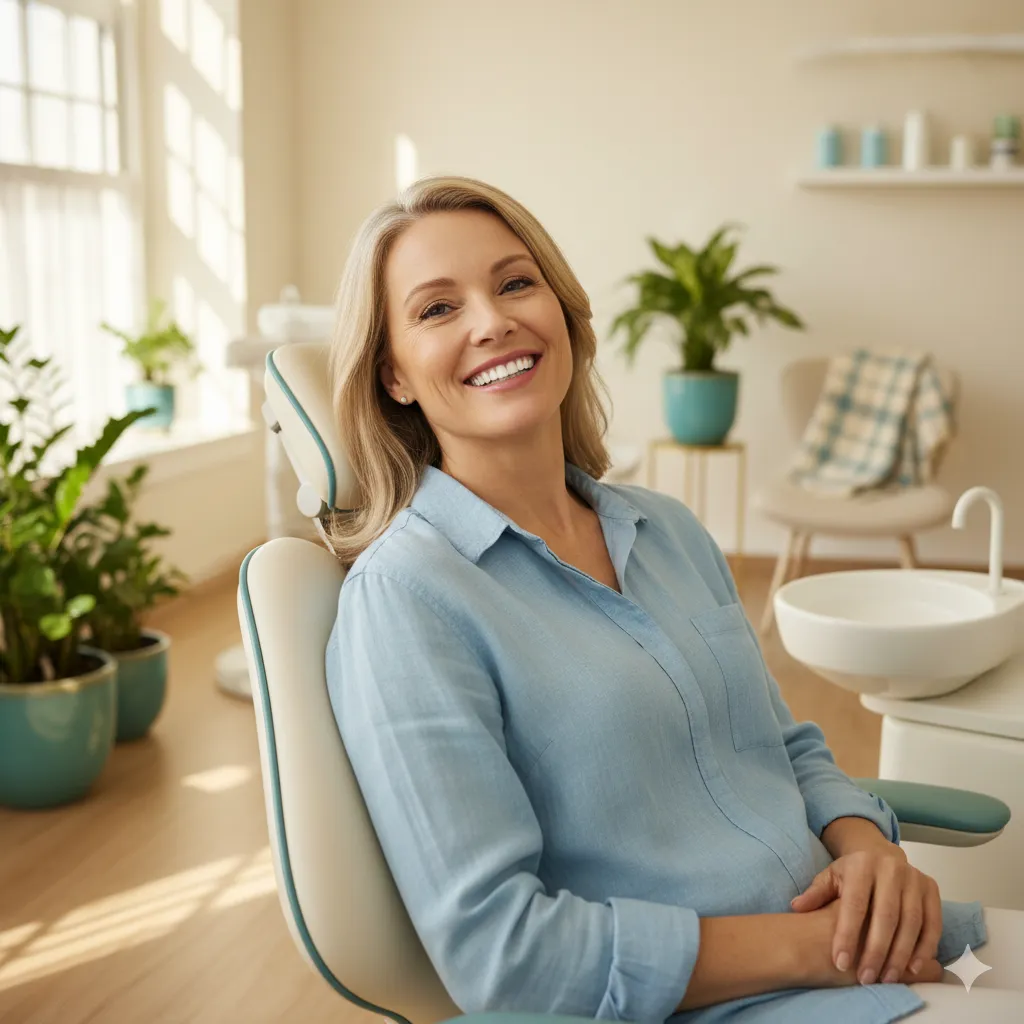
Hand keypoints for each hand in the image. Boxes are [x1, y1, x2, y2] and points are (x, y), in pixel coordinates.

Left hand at [791, 847, 943, 984]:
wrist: (882, 855)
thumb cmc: (853, 873)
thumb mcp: (831, 877)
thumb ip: (816, 893)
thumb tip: (796, 907)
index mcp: (861, 865)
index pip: (854, 904)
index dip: (847, 935)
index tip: (840, 963)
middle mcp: (890, 869)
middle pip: (885, 916)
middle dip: (875, 951)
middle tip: (866, 979)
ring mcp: (914, 878)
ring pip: (911, 922)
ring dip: (901, 955)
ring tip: (887, 979)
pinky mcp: (931, 888)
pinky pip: (933, 922)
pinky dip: (925, 948)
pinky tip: (913, 968)